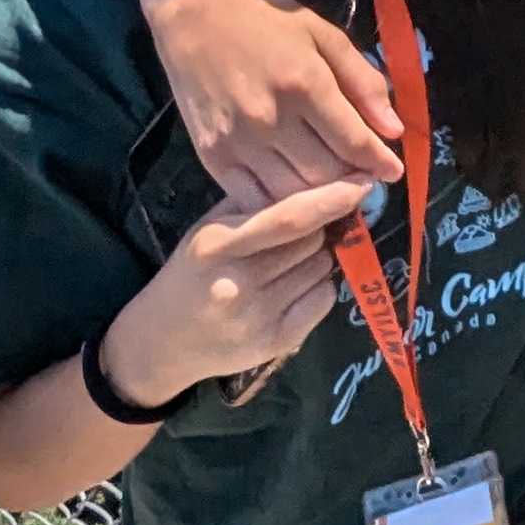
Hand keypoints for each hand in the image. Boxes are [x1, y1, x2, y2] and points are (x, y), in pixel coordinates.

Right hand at [103, 178, 366, 405]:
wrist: (161, 342)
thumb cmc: (191, 273)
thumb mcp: (209, 230)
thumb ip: (255, 205)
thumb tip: (319, 181)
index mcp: (218, 244)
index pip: (288, 218)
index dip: (331, 198)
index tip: (363, 182)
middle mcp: (238, 282)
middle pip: (313, 241)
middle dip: (319, 229)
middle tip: (305, 231)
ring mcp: (258, 317)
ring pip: (321, 269)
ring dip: (318, 258)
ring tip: (291, 262)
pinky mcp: (275, 343)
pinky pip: (323, 300)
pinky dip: (318, 287)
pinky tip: (293, 288)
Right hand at [143, 0, 402, 197]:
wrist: (194, 10)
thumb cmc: (266, 17)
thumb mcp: (324, 35)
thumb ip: (363, 81)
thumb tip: (394, 129)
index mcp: (305, 83)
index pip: (353, 142)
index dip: (379, 162)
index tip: (393, 172)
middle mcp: (271, 118)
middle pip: (325, 174)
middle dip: (353, 181)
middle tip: (364, 177)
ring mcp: (238, 140)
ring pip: (291, 193)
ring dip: (318, 197)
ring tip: (333, 188)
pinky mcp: (211, 155)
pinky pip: (252, 199)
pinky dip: (278, 204)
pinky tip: (293, 193)